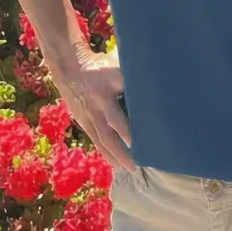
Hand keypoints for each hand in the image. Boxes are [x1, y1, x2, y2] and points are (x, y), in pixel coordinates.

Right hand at [55, 48, 132, 171]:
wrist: (69, 68)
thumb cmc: (102, 65)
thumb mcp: (118, 63)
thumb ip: (135, 72)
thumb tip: (163, 75)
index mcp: (107, 87)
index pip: (119, 109)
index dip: (127, 126)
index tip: (139, 137)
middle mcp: (97, 104)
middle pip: (110, 130)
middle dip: (123, 147)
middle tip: (138, 161)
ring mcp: (88, 114)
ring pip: (102, 139)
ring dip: (115, 155)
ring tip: (129, 168)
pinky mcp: (83, 121)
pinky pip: (95, 140)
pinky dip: (105, 152)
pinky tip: (116, 163)